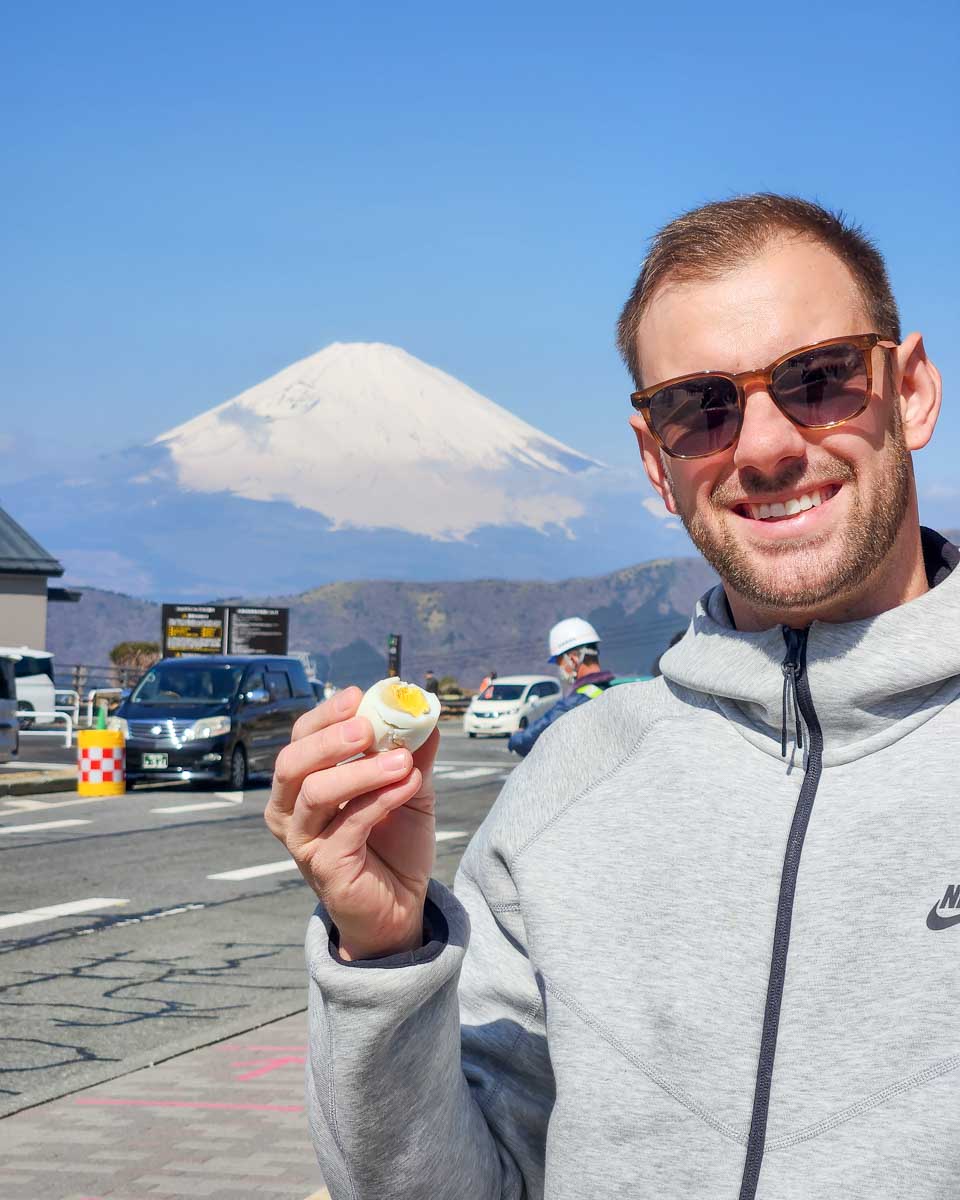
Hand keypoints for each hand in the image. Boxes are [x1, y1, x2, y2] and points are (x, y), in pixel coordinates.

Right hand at [265, 686, 438, 960]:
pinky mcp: (324, 865)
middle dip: (330, 738)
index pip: (301, 738)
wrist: (401, 905)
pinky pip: (349, 824)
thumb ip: (412, 756)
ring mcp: (303, 840)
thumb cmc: (395, 843)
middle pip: (292, 762)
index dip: (325, 714)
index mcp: (303, 783)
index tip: (358, 695)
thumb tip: (426, 718)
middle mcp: (292, 810)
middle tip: (369, 727)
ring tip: (402, 761)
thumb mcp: (408, 790)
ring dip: (362, 770)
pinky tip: (409, 785)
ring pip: (316, 792)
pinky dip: (381, 798)